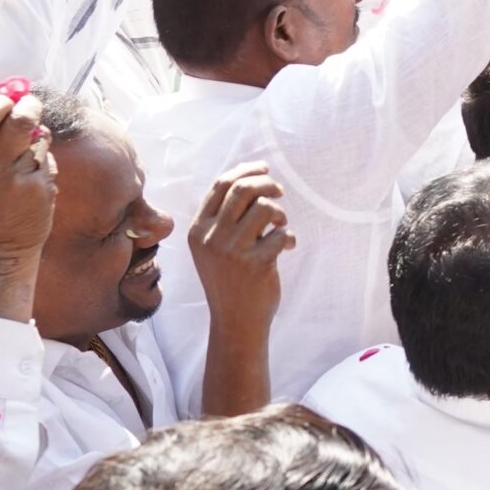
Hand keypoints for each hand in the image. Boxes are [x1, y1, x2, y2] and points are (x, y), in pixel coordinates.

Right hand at [189, 161, 294, 326]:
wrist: (236, 321)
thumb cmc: (230, 278)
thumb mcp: (214, 247)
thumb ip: (225, 216)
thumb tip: (253, 177)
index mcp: (198, 230)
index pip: (221, 185)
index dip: (246, 170)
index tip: (264, 168)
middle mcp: (211, 238)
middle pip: (243, 189)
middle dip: (267, 183)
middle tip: (280, 191)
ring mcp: (232, 251)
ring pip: (265, 207)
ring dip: (280, 212)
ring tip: (282, 226)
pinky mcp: (255, 264)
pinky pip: (282, 233)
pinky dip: (290, 236)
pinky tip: (288, 248)